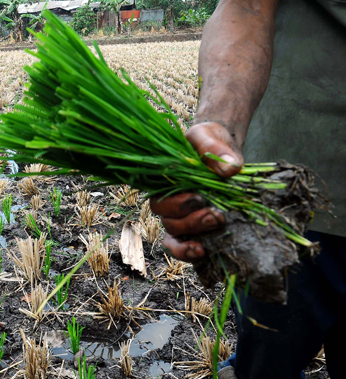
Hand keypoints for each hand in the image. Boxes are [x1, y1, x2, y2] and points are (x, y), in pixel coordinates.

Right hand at [150, 122, 243, 261]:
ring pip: (174, 233)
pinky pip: (180, 246)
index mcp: (163, 179)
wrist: (220, 147)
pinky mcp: (192, 226)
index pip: (158, 198)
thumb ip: (214, 148)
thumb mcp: (208, 135)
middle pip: (167, 219)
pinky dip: (187, 252)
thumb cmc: (208, 140)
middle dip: (190, 220)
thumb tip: (229, 169)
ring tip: (217, 224)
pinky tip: (204, 251)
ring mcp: (179, 215)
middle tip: (216, 215)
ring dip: (193, 232)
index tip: (199, 198)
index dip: (176, 204)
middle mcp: (167, 199)